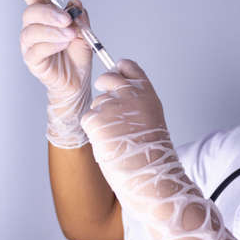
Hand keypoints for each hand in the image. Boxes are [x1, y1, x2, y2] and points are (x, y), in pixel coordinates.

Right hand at [20, 0, 92, 147]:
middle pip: (31, 12)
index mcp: (45, 17)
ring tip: (70, 34)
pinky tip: (63, 44)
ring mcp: (31, 45)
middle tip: (67, 19)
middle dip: (49, 12)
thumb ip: (80, 17)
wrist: (80, 81)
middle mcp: (34, 28)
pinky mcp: (33, 60)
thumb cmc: (78, 56)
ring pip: (31, 31)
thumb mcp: (84, 32)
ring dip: (53, 30)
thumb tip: (75, 4)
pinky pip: (35, 50)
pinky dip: (51, 44)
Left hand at [81, 59, 238, 239]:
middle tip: (109, 109)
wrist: (149, 173)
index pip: (128, 67)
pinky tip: (108, 142)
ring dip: (101, 118)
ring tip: (116, 136)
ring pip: (96, 103)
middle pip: (107, 77)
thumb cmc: (152, 151)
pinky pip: (87, 118)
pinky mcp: (95, 119)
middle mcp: (130, 93)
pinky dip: (93, 131)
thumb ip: (137, 99)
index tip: (117, 75)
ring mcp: (112, 105)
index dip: (120, 70)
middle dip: (103, 88)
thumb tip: (119, 88)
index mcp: (147, 92)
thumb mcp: (152, 116)